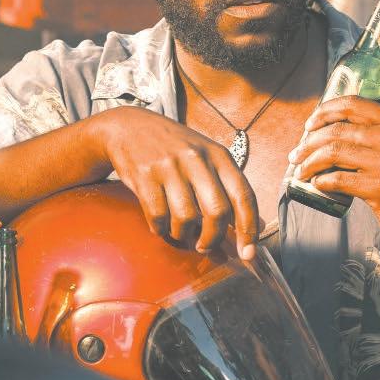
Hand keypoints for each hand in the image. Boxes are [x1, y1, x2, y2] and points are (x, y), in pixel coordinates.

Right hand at [95, 107, 259, 259]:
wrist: (129, 127)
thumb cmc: (174, 149)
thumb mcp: (205, 157)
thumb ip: (224, 188)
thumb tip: (245, 230)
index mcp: (219, 155)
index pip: (244, 196)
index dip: (249, 228)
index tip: (248, 252)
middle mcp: (197, 158)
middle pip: (217, 212)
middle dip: (213, 238)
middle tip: (205, 246)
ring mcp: (170, 166)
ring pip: (186, 218)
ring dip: (183, 234)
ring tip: (180, 230)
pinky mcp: (145, 175)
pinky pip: (158, 216)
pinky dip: (160, 229)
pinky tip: (160, 224)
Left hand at [287, 96, 379, 246]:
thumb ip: (374, 133)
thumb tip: (328, 129)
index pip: (353, 104)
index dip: (325, 111)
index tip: (309, 125)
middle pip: (338, 130)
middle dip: (309, 142)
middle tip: (296, 154)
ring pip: (333, 152)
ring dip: (309, 162)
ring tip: (301, 170)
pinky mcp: (379, 187)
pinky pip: (338, 179)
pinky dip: (321, 181)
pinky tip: (317, 184)